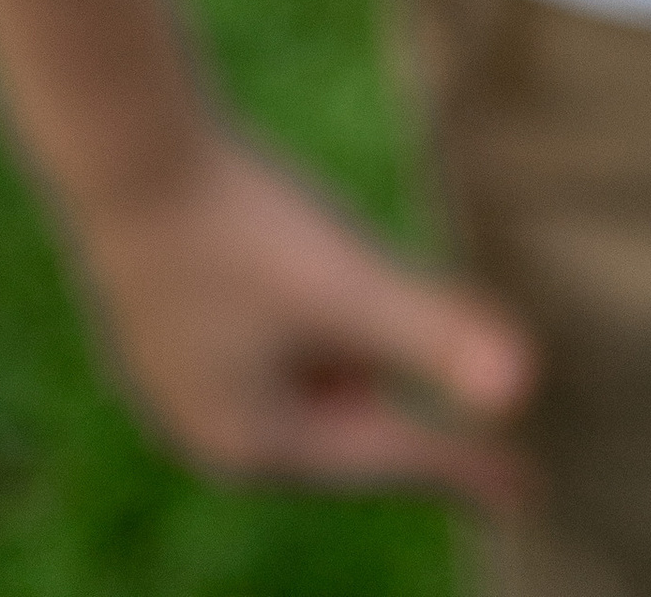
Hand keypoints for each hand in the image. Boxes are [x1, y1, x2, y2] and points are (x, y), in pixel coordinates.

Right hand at [66, 125, 535, 505]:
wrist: (123, 156)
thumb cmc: (240, 225)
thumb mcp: (350, 283)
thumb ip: (435, 332)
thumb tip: (525, 390)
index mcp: (254, 442)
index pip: (387, 461)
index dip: (464, 468)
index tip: (528, 494)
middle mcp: (206, 431)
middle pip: (337, 436)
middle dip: (401, 435)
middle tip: (477, 457)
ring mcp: (173, 383)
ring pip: (296, 395)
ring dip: (354, 386)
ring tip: (402, 387)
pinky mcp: (161, 330)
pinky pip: (262, 360)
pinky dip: (312, 349)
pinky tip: (320, 336)